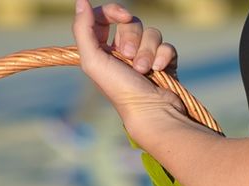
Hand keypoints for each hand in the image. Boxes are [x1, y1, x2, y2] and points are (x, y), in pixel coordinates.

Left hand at [72, 0, 185, 139]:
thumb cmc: (119, 89)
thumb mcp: (93, 61)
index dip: (114, 11)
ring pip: (152, 33)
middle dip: (132, 38)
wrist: (150, 111)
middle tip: (128, 58)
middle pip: (131, 22)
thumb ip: (82, 29)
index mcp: (102, 49)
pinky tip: (160, 70)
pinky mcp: (164, 63)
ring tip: (144, 70)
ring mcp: (145, 56)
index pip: (106, 17)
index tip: (122, 16)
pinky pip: (167, 46)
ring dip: (148, 51)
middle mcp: (123, 51)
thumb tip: (81, 1)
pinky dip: (164, 57)